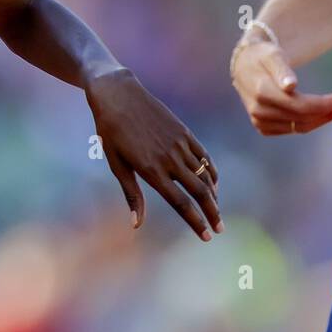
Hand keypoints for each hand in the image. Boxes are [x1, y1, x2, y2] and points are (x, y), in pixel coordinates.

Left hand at [85, 68, 222, 241]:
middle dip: (212, 213)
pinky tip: (213, 183)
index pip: (180, 203)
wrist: (118, 94)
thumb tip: (136, 224)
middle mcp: (169, 158)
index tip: (206, 236)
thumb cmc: (111, 132)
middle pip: (199, 192)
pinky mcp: (184, 131)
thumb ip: (132, 194)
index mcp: (151, 170)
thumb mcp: (116, 164)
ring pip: (203, 175)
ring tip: (216, 210)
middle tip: (220, 229)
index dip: (195, 221)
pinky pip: (203, 156)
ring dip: (213, 195)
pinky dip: (211, 171)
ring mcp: (179, 143)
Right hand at [231, 40, 331, 134]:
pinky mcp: (264, 127)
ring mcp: (260, 121)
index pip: (300, 106)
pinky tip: (325, 111)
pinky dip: (312, 122)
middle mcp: (259, 111)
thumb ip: (282, 70)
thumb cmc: (263, 56)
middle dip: (329, 110)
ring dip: (324, 117)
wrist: (245, 65)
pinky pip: (294, 129)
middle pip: (303, 118)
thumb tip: (290, 86)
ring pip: (300, 127)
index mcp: (262, 92)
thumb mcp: (273, 55)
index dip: (325, 104)